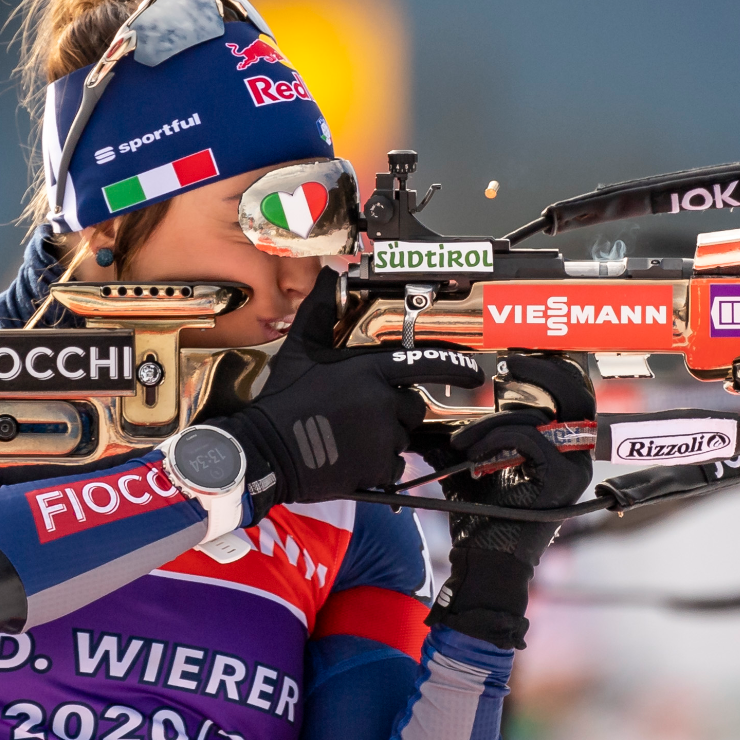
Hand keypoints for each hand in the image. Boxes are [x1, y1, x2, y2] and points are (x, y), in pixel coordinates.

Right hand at [208, 269, 482, 513]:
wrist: (266, 450)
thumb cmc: (283, 400)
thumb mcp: (301, 348)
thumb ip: (322, 309)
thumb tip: (331, 272)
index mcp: (368, 371)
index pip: (423, 364)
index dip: (453, 367)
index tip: (474, 372)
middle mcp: (381, 402)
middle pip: (413, 405)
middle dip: (396, 409)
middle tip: (362, 413)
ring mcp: (382, 436)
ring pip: (404, 436)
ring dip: (386, 436)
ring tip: (350, 434)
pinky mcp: (377, 466)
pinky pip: (396, 465)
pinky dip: (381, 464)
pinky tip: (353, 455)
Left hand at [427, 353, 594, 648]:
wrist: (483, 564)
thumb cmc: (479, 519)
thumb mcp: (472, 464)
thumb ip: (469, 435)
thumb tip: (434, 409)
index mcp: (561, 449)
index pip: (569, 395)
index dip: (546, 373)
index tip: (510, 367)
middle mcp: (577, 456)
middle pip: (576, 393)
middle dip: (543, 372)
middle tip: (510, 367)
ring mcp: (575, 467)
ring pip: (538, 417)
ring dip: (491, 425)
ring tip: (462, 444)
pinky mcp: (564, 478)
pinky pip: (529, 438)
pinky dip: (494, 441)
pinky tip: (472, 460)